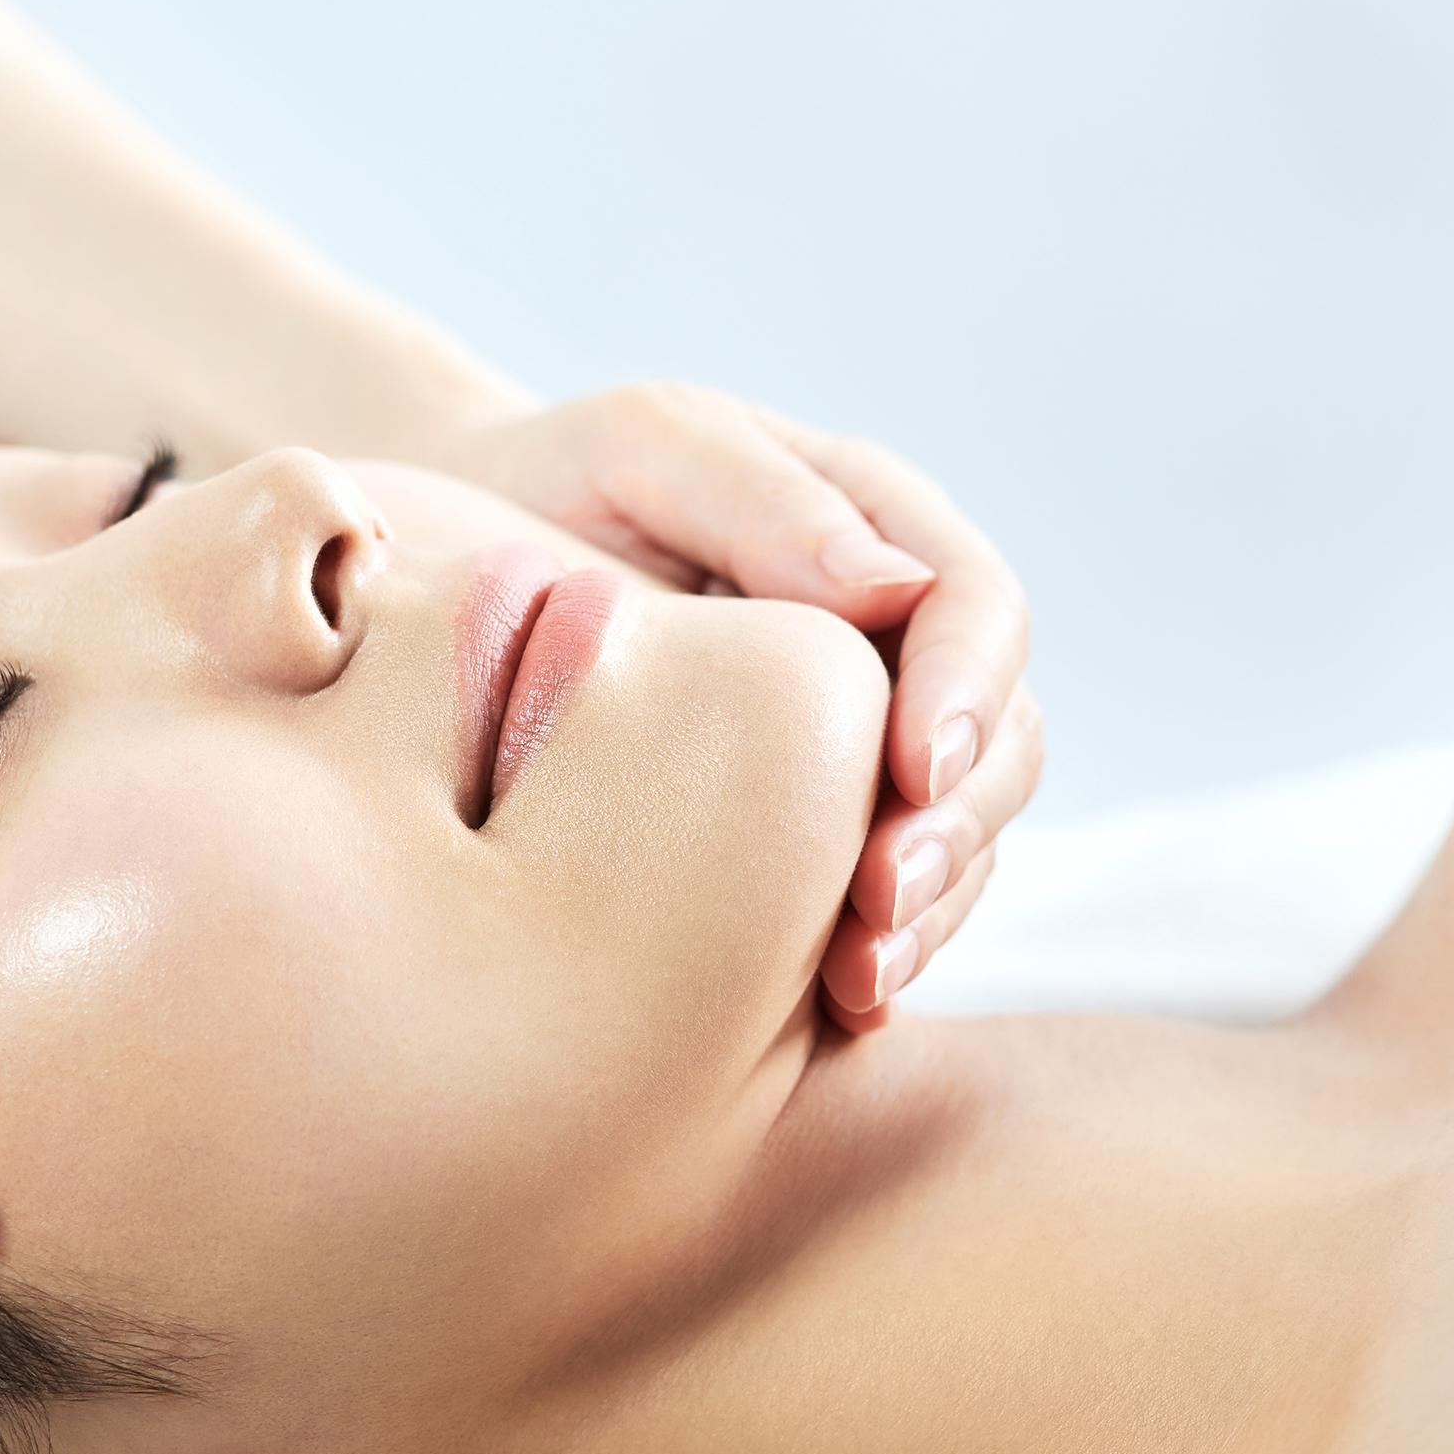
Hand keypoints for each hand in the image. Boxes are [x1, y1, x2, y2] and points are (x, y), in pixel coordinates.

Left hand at [421, 385, 1038, 1026]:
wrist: (457, 565)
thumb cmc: (552, 485)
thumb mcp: (643, 447)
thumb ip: (758, 499)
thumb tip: (887, 591)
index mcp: (877, 532)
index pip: (978, 611)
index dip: (967, 690)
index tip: (915, 762)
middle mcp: (895, 646)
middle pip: (996, 742)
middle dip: (955, 824)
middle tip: (880, 898)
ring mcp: (861, 746)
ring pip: (959, 834)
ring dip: (930, 910)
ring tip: (857, 975)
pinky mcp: (811, 833)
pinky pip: (882, 901)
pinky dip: (876, 950)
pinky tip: (830, 1005)